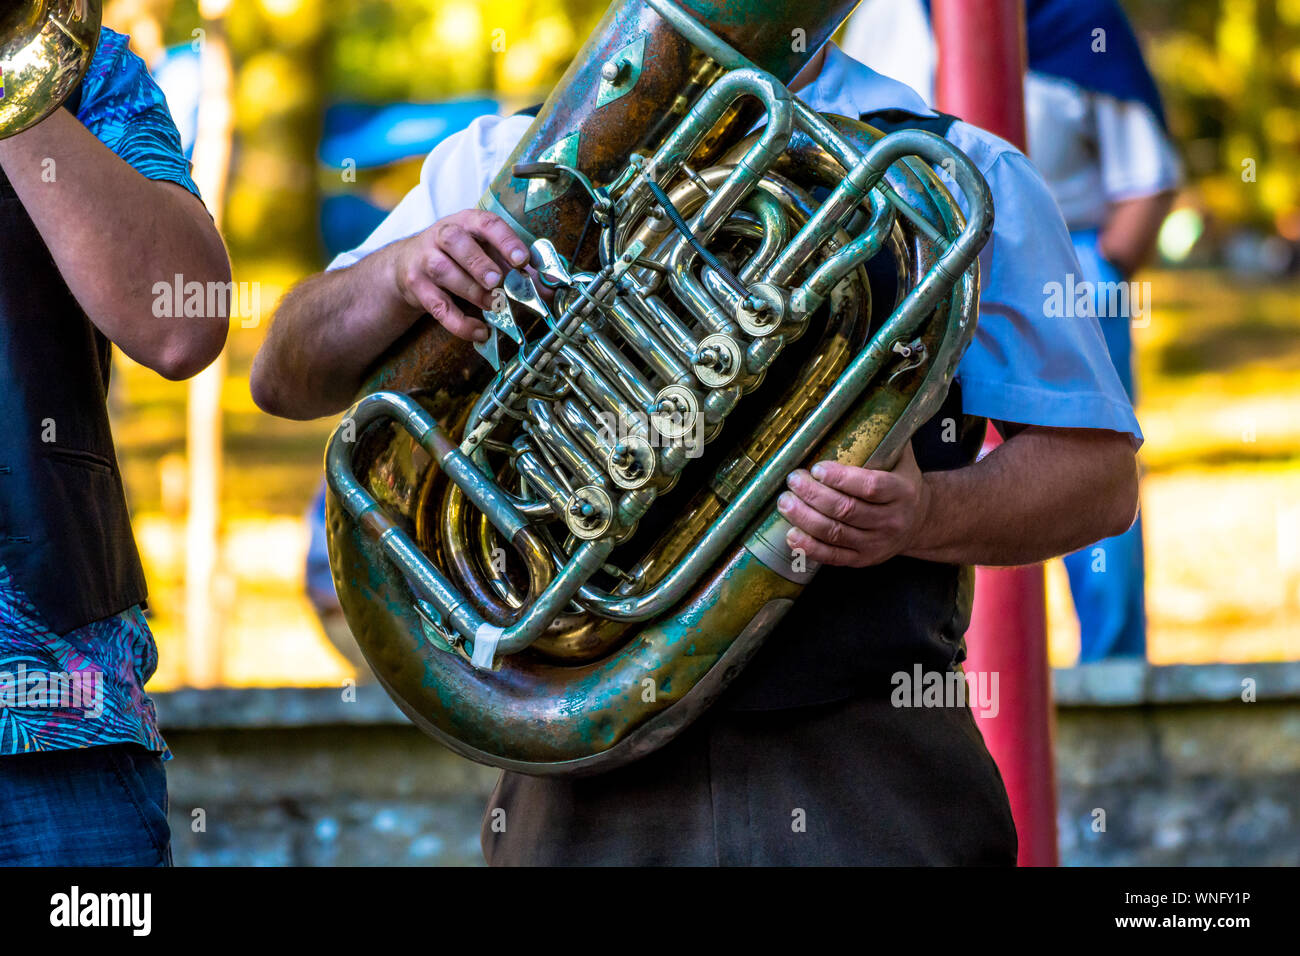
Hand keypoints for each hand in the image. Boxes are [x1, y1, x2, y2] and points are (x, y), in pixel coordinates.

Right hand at [389, 209, 530, 341]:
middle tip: (497, 281)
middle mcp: (442, 235)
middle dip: (478, 262)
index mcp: (467, 222)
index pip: (486, 223)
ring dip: (472, 291)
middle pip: (455, 242)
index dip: (505, 240)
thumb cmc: (459, 255)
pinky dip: (460, 323)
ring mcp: (425, 260)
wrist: (408, 263)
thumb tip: (550, 288)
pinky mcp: (417, 287)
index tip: (522, 259)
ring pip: (443, 272)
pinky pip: (438, 307)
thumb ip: (517, 268)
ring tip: (493, 305)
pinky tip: (479, 330)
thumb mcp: (486, 251)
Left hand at [777, 442, 930, 567]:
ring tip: (785, 502)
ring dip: (805, 518)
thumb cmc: (902, 482)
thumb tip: (861, 405)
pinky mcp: (864, 560)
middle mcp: (891, 520)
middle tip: (793, 480)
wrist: (921, 522)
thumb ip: (886, 437)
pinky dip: (810, 547)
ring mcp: (877, 543)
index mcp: (902, 491)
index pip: (870, 486)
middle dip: (814, 495)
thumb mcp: (903, 459)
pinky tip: (792, 535)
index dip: (841, 478)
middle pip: (847, 510)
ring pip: (836, 533)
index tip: (817, 468)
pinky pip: (834, 557)